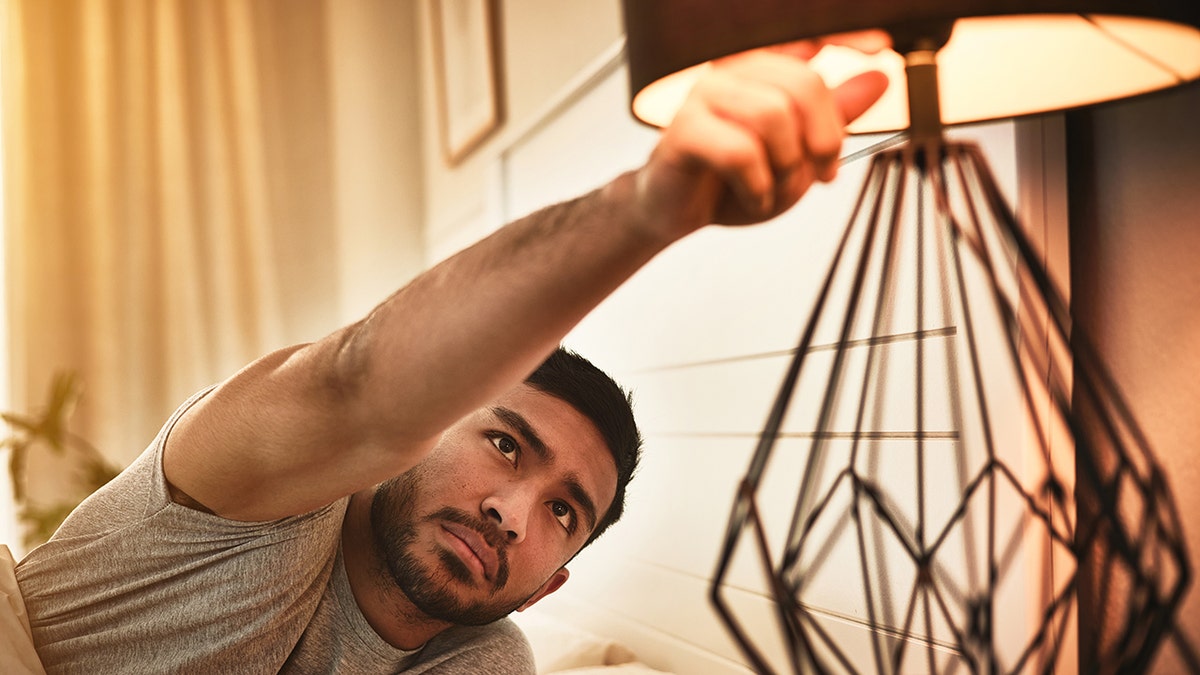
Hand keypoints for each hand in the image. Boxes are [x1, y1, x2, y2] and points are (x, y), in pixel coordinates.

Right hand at [630, 31, 890, 238]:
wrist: (679, 211)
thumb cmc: (731, 180)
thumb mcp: (798, 152)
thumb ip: (834, 117)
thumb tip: (877, 80)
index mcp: (761, 69)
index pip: (807, 35)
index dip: (846, 35)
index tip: (880, 47)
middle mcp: (732, 72)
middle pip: (803, 85)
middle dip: (823, 141)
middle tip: (820, 174)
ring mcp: (705, 96)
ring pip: (773, 117)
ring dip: (786, 169)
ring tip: (775, 189)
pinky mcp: (685, 130)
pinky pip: (741, 151)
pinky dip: (758, 186)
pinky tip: (753, 197)